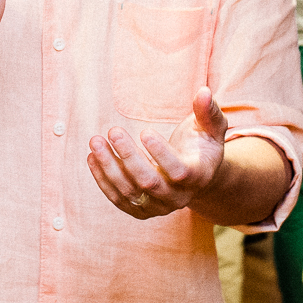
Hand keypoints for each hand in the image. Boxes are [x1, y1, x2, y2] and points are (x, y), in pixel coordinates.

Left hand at [87, 86, 228, 219]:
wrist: (195, 175)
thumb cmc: (201, 144)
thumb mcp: (210, 127)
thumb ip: (208, 111)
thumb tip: (204, 92)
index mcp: (198, 176)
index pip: (179, 171)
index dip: (162, 154)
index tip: (144, 131)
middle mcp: (179, 197)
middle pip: (150, 183)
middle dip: (129, 157)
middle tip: (114, 131)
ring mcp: (159, 206)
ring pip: (130, 192)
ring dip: (110, 167)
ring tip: (96, 142)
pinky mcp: (141, 210)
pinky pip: (119, 199)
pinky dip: (103, 180)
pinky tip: (92, 157)